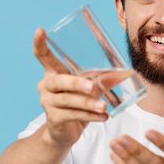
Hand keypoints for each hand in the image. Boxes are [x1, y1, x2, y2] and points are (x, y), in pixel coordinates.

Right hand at [33, 28, 131, 147]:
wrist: (65, 132)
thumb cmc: (77, 104)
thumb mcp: (88, 89)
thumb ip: (101, 80)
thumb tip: (124, 74)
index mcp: (53, 74)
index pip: (43, 57)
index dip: (40, 44)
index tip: (40, 30)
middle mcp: (46, 86)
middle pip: (58, 81)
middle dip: (76, 83)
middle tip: (92, 87)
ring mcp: (48, 103)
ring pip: (69, 101)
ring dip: (88, 103)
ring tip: (104, 107)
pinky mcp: (54, 119)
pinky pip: (73, 115)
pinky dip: (90, 116)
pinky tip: (104, 117)